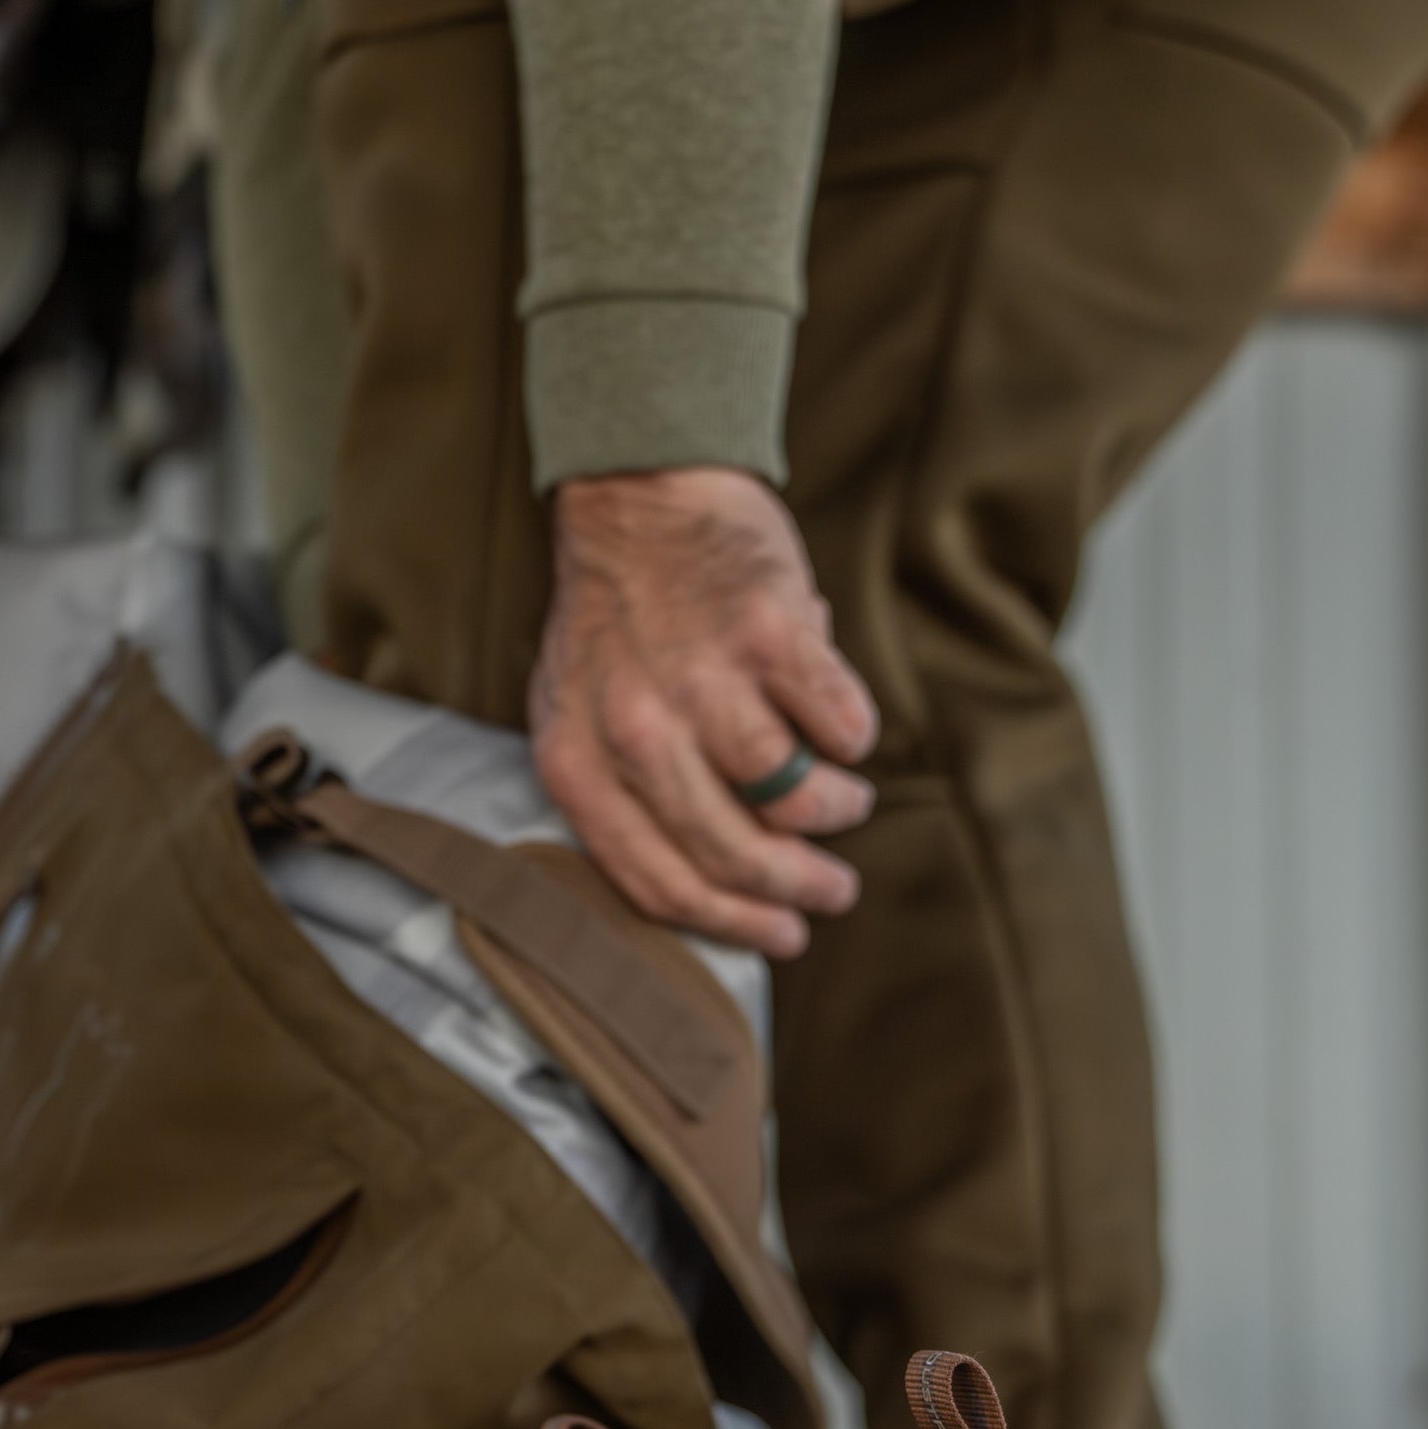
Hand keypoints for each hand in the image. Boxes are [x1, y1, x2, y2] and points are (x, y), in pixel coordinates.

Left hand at [529, 467, 879, 958]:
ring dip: (833, 814)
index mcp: (576, 757)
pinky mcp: (770, 632)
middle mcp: (633, 727)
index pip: (656, 882)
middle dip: (797, 889)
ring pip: (791, 797)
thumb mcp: (580, 708)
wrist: (639, 491)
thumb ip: (623, 790)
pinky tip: (843, 732)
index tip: (782, 937)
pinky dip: (851, 739)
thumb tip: (718, 882)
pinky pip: (837, 726)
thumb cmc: (618, 614)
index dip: (730, 924)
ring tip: (845, 805)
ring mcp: (702, 679)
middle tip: (833, 893)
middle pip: (731, 852)